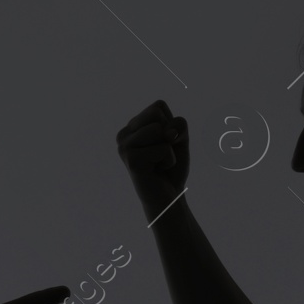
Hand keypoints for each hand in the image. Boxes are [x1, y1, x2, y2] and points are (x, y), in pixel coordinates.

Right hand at [116, 99, 188, 220]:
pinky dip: (169, 161)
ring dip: (169, 149)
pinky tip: (157, 171)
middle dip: (170, 135)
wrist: (169, 197)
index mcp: (131, 126)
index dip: (170, 124)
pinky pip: (164, 148)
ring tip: (159, 163)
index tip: (165, 144)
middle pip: (157, 114)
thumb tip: (167, 132)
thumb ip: (178, 125)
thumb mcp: (180, 137)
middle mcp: (123, 134)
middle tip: (162, 155)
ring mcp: (124, 147)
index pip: (158, 106)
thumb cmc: (172, 166)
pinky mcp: (131, 160)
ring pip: (160, 130)